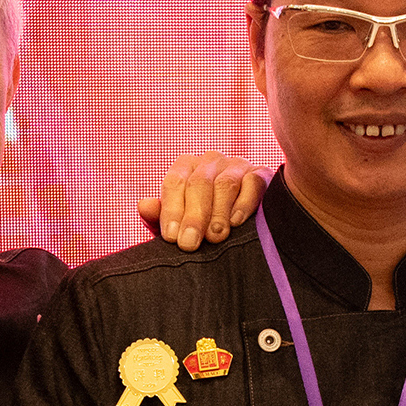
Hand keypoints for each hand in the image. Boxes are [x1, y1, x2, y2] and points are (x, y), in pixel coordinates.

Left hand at [139, 150, 266, 249]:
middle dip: (194, 216)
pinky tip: (237, 222)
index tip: (171, 238)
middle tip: (190, 244)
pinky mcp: (261, 174)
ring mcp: (236, 165)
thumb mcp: (179, 223)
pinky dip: (245, 203)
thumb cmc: (203, 224)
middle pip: (199, 184)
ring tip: (214, 237)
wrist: (244, 224)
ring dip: (218, 213)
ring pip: (225, 184)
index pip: (174, 182)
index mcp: (186, 167)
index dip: (172, 210)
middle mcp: (210, 161)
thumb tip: (144, 206)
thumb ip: (160, 216)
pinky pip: (253, 183)